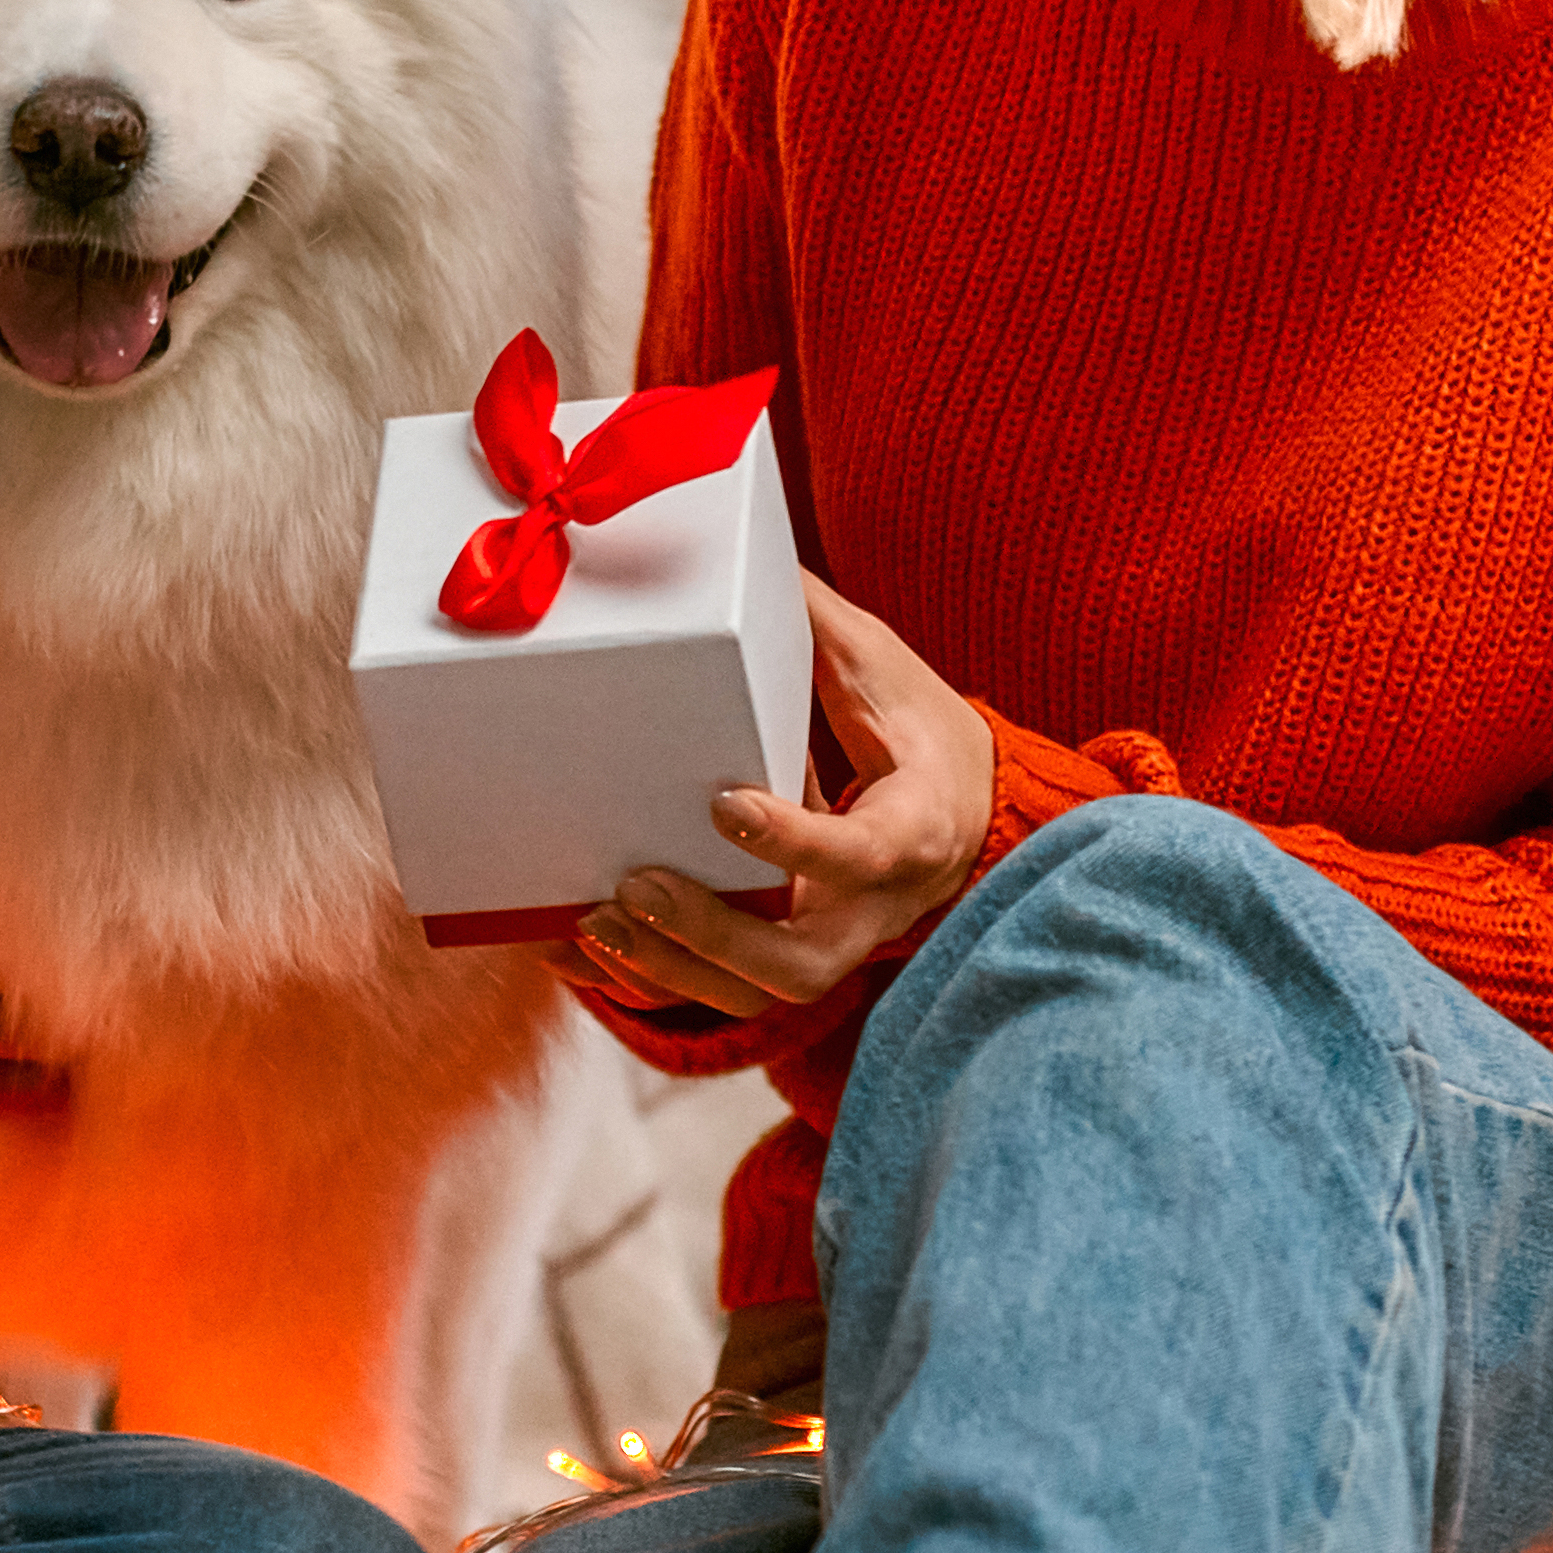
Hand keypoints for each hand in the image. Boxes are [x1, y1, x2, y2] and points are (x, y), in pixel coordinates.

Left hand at [552, 573, 989, 1018]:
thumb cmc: (924, 735)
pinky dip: (653, 977)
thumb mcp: (888, 673)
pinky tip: (582, 949)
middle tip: (638, 883)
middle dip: (712, 934)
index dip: (793, 841)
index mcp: (912, 829)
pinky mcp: (792, 956)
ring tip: (596, 920)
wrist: (970, 813)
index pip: (860, 854)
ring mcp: (834, 944)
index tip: (723, 802)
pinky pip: (723, 991)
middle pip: (799, 961)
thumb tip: (747, 560)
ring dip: (671, 967)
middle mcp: (875, 907)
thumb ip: (819, 630)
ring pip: (757, 992)